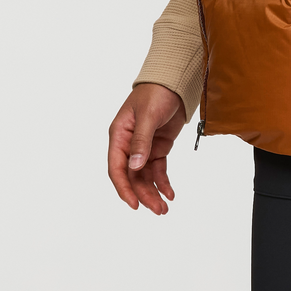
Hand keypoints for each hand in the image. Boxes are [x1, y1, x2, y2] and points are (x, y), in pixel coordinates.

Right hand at [107, 83, 186, 214]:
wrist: (174, 81)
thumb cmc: (156, 92)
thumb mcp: (148, 115)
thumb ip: (141, 141)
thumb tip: (135, 167)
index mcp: (119, 135)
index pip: (117, 168)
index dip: (124, 188)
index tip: (134, 204)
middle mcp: (128, 144)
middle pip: (132, 176)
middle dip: (144, 194)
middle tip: (158, 210)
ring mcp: (143, 147)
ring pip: (145, 177)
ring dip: (153, 192)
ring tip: (165, 208)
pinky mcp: (158, 147)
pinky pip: (158, 170)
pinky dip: (163, 182)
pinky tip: (170, 193)